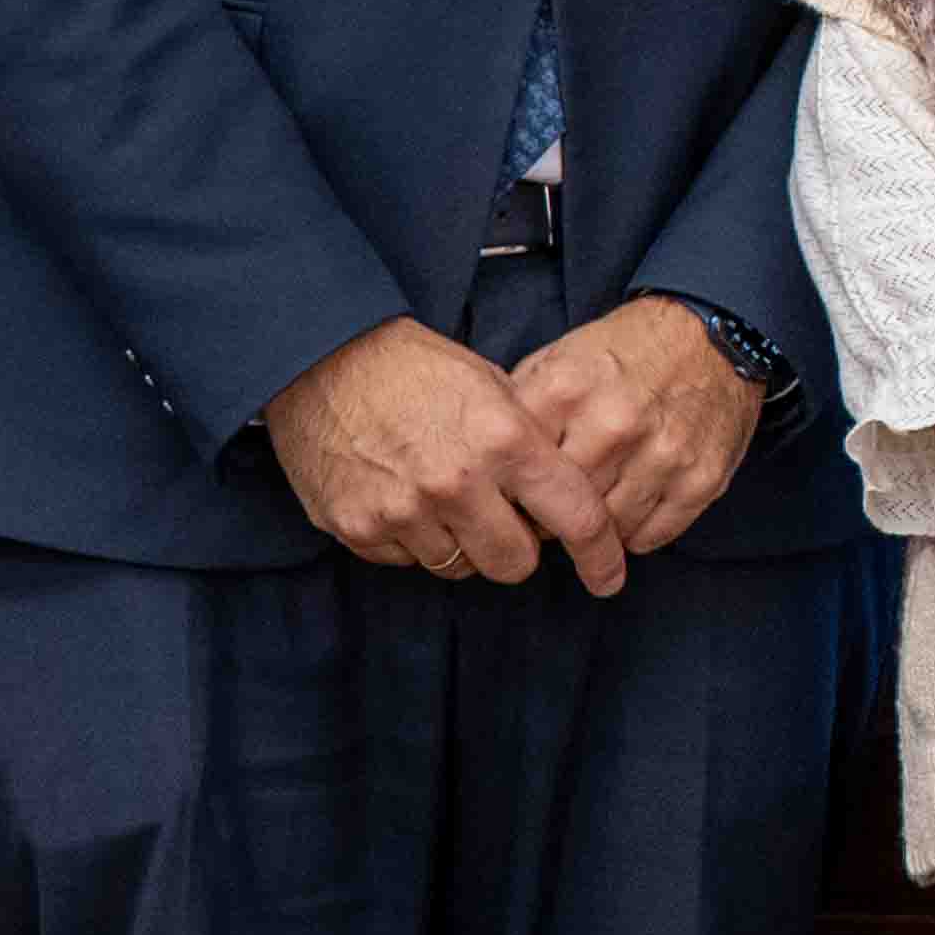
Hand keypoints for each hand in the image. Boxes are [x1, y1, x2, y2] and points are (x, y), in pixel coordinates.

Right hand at [265, 319, 630, 591]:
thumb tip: (568, 497)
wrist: (325, 359)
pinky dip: (414, 541)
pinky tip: (405, 499)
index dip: (600, 554)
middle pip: (515, 563)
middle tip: (507, 523)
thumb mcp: (495, 388)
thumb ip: (532, 445)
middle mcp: (457, 483)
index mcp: (505, 441)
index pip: (575, 517)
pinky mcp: (358, 528)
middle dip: (519, 550)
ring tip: (446, 498)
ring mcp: (403, 511)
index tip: (609, 575)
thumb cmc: (419, 369)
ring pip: (459, 567)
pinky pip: (407, 561)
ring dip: (462, 544)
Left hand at [506, 296, 759, 564]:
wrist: (710, 333)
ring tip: (594, 510)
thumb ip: (521, 410)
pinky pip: (653, 536)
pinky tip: (631, 511)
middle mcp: (614, 424)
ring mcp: (662, 454)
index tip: (513, 497)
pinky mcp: (702, 478)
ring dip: (595, 531)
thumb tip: (488, 468)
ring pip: (607, 530)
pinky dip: (636, 533)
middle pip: (559, 507)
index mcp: (566, 391)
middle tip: (551, 513)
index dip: (509, 491)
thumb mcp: (558, 359)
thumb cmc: (625, 352)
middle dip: (549, 518)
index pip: (515, 472)